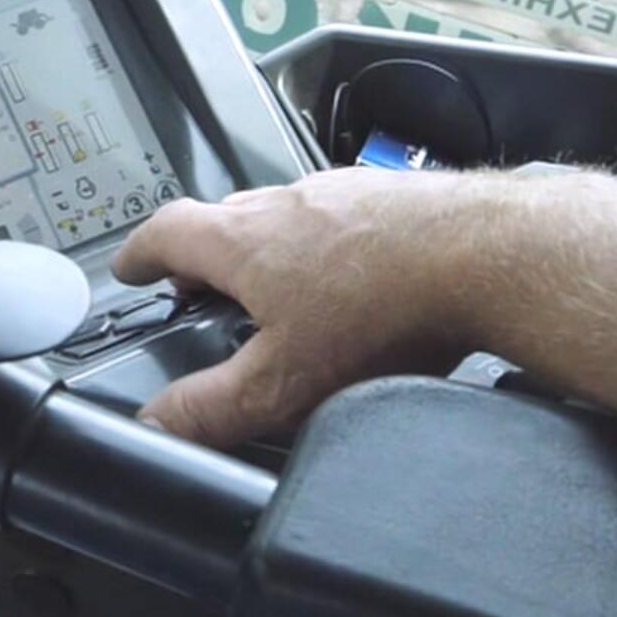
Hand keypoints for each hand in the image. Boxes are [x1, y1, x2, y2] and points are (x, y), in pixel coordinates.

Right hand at [110, 168, 519, 446]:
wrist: (484, 257)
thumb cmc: (384, 309)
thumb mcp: (282, 383)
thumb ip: (211, 409)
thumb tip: (157, 424)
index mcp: (244, 240)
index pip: (166, 232)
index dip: (141, 254)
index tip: (132, 268)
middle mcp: (288, 202)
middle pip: (225, 219)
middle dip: (207, 258)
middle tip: (204, 293)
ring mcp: (344, 192)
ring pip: (288, 216)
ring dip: (274, 249)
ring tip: (284, 295)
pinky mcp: (395, 198)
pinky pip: (345, 218)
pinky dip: (333, 246)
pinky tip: (360, 284)